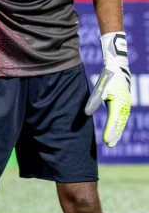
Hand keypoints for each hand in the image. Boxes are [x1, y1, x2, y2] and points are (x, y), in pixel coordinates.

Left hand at [86, 31, 131, 146]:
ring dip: (118, 131)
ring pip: (122, 121)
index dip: (110, 132)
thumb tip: (86, 114)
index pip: (114, 122)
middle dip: (115, 135)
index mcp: (119, 103)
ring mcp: (126, 104)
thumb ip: (94, 102)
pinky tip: (117, 129)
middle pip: (120, 124)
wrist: (117, 68)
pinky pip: (123, 116)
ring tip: (113, 141)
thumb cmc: (107, 79)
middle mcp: (125, 105)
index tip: (106, 141)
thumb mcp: (100, 90)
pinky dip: (120, 124)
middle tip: (110, 145)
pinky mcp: (124, 102)